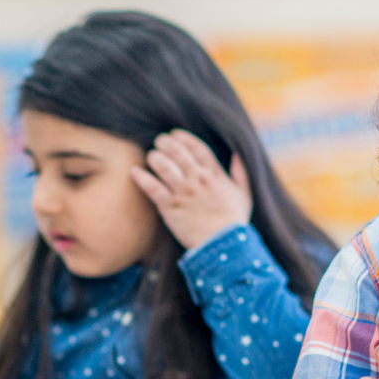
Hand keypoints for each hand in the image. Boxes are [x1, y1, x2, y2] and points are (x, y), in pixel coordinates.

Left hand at [130, 130, 251, 249]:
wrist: (223, 244)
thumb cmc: (234, 221)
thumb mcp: (244, 194)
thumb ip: (241, 172)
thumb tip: (237, 154)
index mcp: (215, 174)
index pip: (197, 148)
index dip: (184, 138)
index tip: (175, 134)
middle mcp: (198, 179)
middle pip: (177, 152)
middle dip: (166, 143)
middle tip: (160, 142)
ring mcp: (183, 192)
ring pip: (163, 165)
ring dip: (154, 157)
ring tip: (151, 156)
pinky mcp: (169, 206)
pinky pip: (151, 186)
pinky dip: (141, 176)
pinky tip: (134, 171)